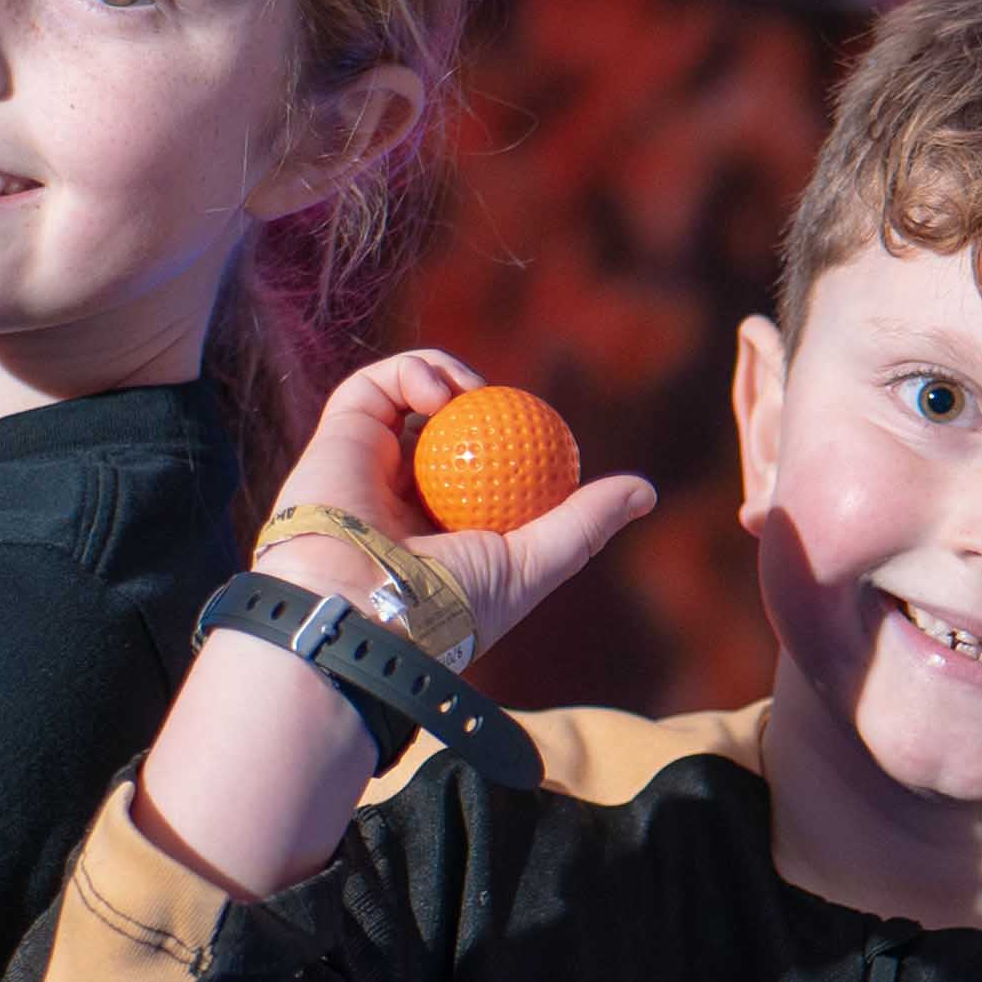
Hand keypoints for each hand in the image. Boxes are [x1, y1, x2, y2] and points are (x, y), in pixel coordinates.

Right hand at [272, 351, 654, 649]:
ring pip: (409, 398)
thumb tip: (644, 490)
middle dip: (483, 405)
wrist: (363, 608)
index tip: (546, 435)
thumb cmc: (449, 601)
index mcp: (438, 531)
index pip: (484, 471)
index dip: (517, 442)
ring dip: (450, 379)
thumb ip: (584, 524)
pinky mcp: (337, 438)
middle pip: (447, 430)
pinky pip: (375, 386)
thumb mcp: (533, 565)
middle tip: (511, 408)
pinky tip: (445, 394)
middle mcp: (398, 497)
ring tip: (474, 394)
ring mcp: (366, 466)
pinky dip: (415, 372)